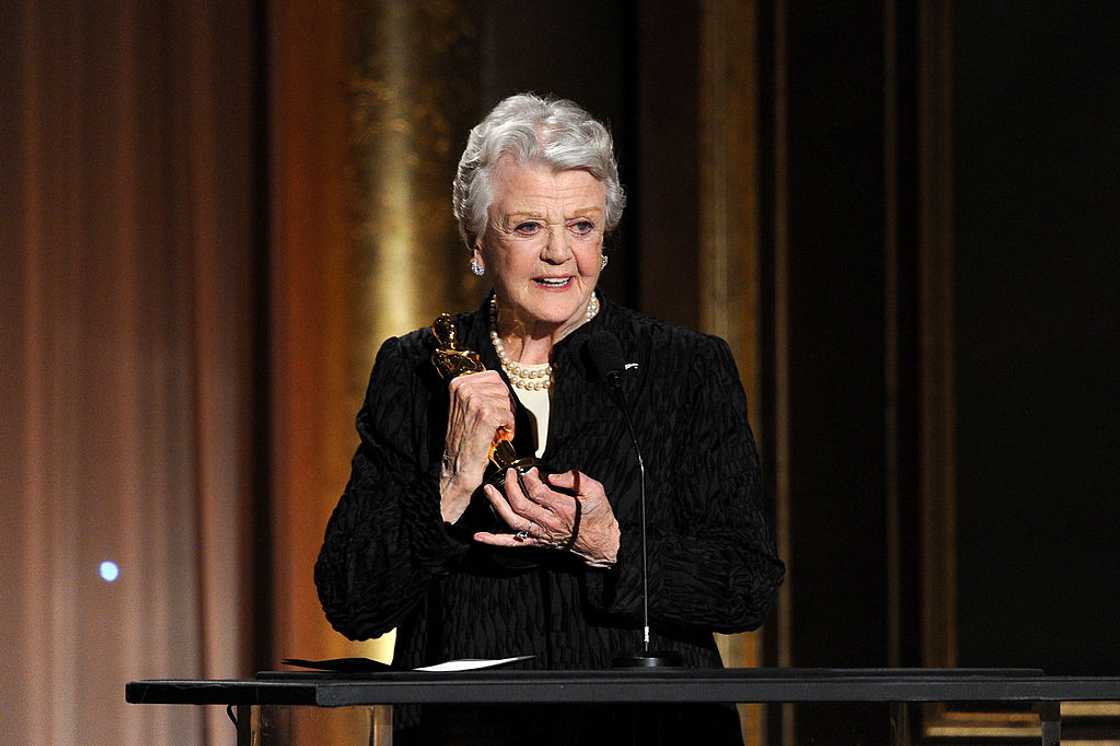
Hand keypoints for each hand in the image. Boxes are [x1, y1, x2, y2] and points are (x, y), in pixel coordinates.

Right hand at [439, 371, 514, 523]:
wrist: (458, 465)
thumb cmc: (463, 438)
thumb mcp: (464, 407)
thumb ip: (478, 391)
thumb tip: (500, 383)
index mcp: (458, 383)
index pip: (493, 376)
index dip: (500, 393)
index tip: (499, 407)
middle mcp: (464, 388)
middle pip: (502, 387)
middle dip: (506, 405)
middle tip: (502, 421)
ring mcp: (475, 400)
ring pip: (506, 400)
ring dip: (508, 417)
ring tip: (500, 429)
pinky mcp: (486, 414)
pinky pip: (508, 414)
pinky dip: (509, 427)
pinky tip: (501, 435)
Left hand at [475, 468, 619, 566]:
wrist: (600, 543)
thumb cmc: (598, 516)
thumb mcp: (595, 491)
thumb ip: (574, 479)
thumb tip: (552, 475)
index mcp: (562, 508)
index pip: (537, 490)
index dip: (529, 477)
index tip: (530, 469)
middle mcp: (548, 523)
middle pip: (520, 503)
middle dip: (511, 485)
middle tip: (510, 473)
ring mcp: (540, 535)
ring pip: (512, 520)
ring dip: (497, 505)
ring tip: (488, 490)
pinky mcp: (536, 543)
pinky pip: (512, 543)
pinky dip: (494, 540)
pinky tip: (479, 537)